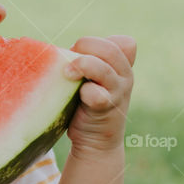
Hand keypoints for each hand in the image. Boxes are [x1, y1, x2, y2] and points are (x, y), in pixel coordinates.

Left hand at [62, 34, 135, 156]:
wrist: (95, 142)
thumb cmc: (86, 103)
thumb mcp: (90, 78)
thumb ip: (87, 61)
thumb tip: (58, 49)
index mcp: (122, 65)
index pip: (120, 42)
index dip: (93, 44)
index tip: (76, 55)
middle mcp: (125, 76)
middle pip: (110, 49)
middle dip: (85, 49)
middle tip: (68, 63)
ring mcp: (119, 92)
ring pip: (103, 68)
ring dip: (82, 66)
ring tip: (67, 73)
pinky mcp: (107, 109)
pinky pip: (97, 94)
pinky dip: (85, 92)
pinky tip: (78, 96)